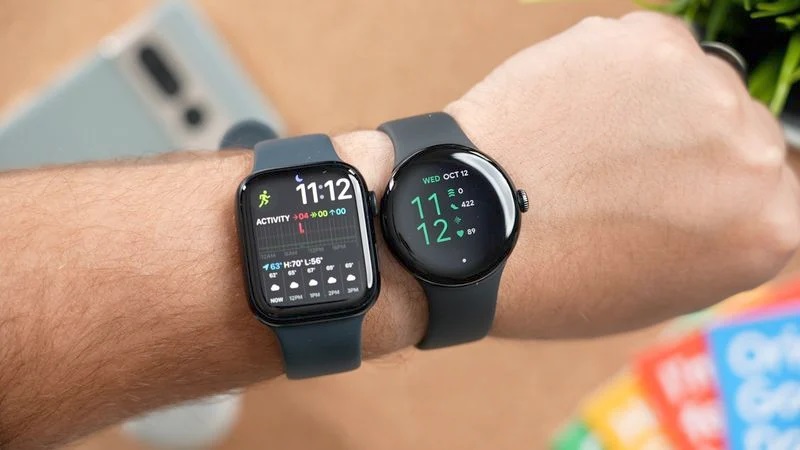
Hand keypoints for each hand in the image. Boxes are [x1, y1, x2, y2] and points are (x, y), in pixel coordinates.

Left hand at [444, 11, 799, 336]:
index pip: (768, 189)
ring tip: (582, 141)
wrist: (473, 230)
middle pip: (737, 130)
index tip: (677, 186)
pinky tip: (567, 109)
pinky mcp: (650, 42)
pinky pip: (644, 48)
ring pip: (690, 84)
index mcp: (769, 229)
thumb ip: (710, 237)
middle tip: (618, 166)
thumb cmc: (552, 278)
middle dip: (686, 145)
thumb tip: (711, 195)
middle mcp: (754, 155)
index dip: (713, 187)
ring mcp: (705, 89)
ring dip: (648, 104)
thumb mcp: (659, 289)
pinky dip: (609, 71)